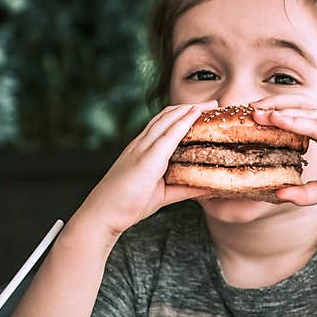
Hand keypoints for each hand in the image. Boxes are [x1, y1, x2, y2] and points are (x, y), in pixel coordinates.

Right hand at [80, 100, 217, 236]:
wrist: (103, 214)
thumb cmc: (127, 205)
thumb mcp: (162, 195)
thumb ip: (183, 188)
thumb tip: (206, 186)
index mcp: (142, 150)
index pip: (163, 125)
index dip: (182, 115)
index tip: (201, 111)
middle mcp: (141, 144)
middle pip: (167, 116)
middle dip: (190, 107)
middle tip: (213, 103)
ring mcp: (142, 149)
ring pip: (167, 120)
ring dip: (189, 110)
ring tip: (210, 104)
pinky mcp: (146, 158)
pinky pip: (168, 135)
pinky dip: (183, 122)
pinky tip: (195, 115)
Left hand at [250, 95, 316, 210]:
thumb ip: (302, 192)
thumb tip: (278, 194)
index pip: (300, 114)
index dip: (277, 113)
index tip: (255, 117)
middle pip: (300, 105)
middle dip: (275, 104)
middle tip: (251, 109)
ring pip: (306, 111)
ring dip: (281, 110)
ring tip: (259, 112)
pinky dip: (296, 121)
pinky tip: (278, 120)